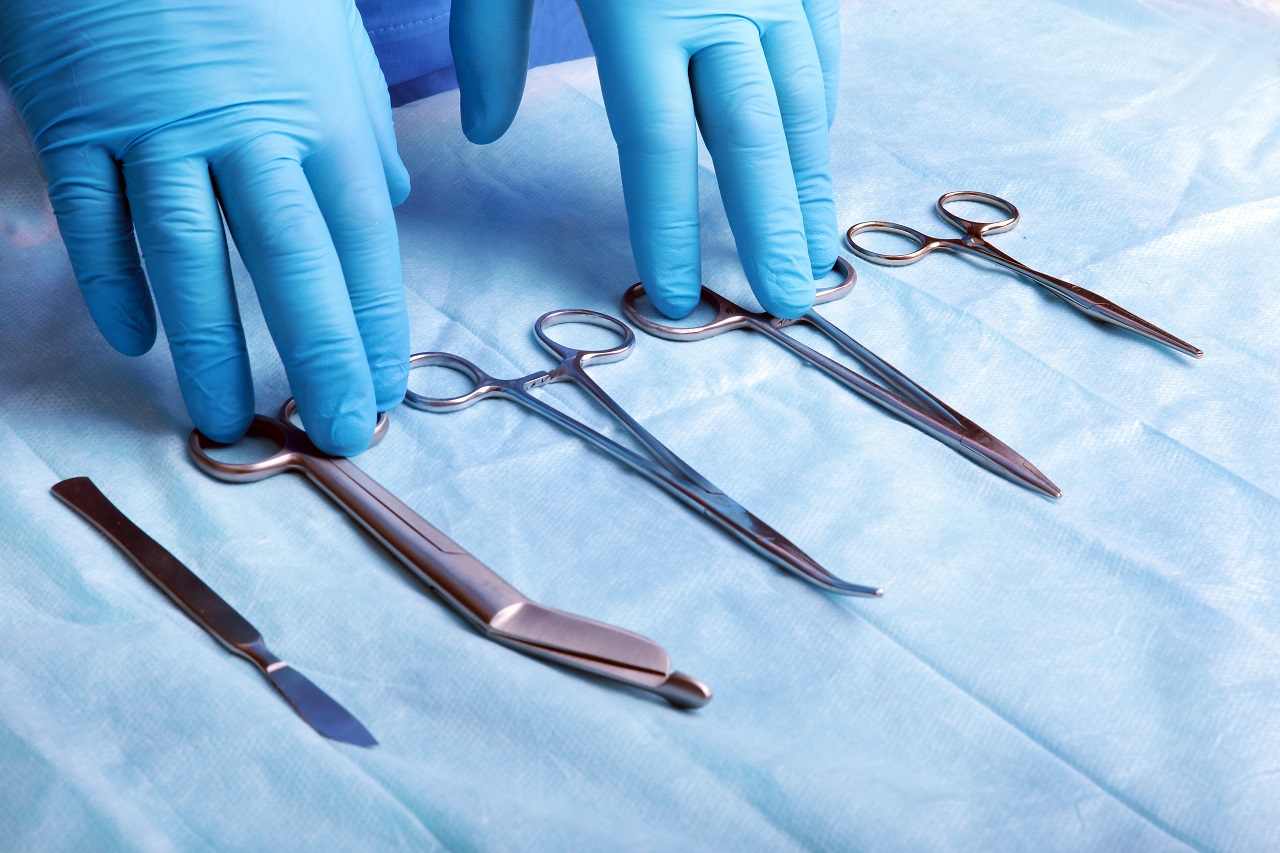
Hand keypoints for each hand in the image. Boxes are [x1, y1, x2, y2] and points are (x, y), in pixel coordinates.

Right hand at [0, 0, 410, 454]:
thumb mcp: (329, 35)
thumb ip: (363, 122)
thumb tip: (395, 200)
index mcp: (316, 110)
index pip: (360, 239)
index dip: (373, 324)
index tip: (382, 393)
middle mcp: (241, 125)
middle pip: (288, 259)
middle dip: (316, 356)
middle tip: (334, 437)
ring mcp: (151, 123)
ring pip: (183, 252)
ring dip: (208, 346)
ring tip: (222, 422)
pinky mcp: (72, 117)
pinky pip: (89, 215)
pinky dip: (109, 281)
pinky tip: (133, 342)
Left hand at [452, 0, 839, 318]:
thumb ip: (488, 38)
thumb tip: (484, 132)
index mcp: (639, 8)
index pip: (656, 145)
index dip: (668, 230)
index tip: (675, 298)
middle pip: (751, 138)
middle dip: (772, 228)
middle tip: (789, 304)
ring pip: (803, 98)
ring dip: (810, 182)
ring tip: (815, 251)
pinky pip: (823, 41)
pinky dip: (819, 103)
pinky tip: (812, 150)